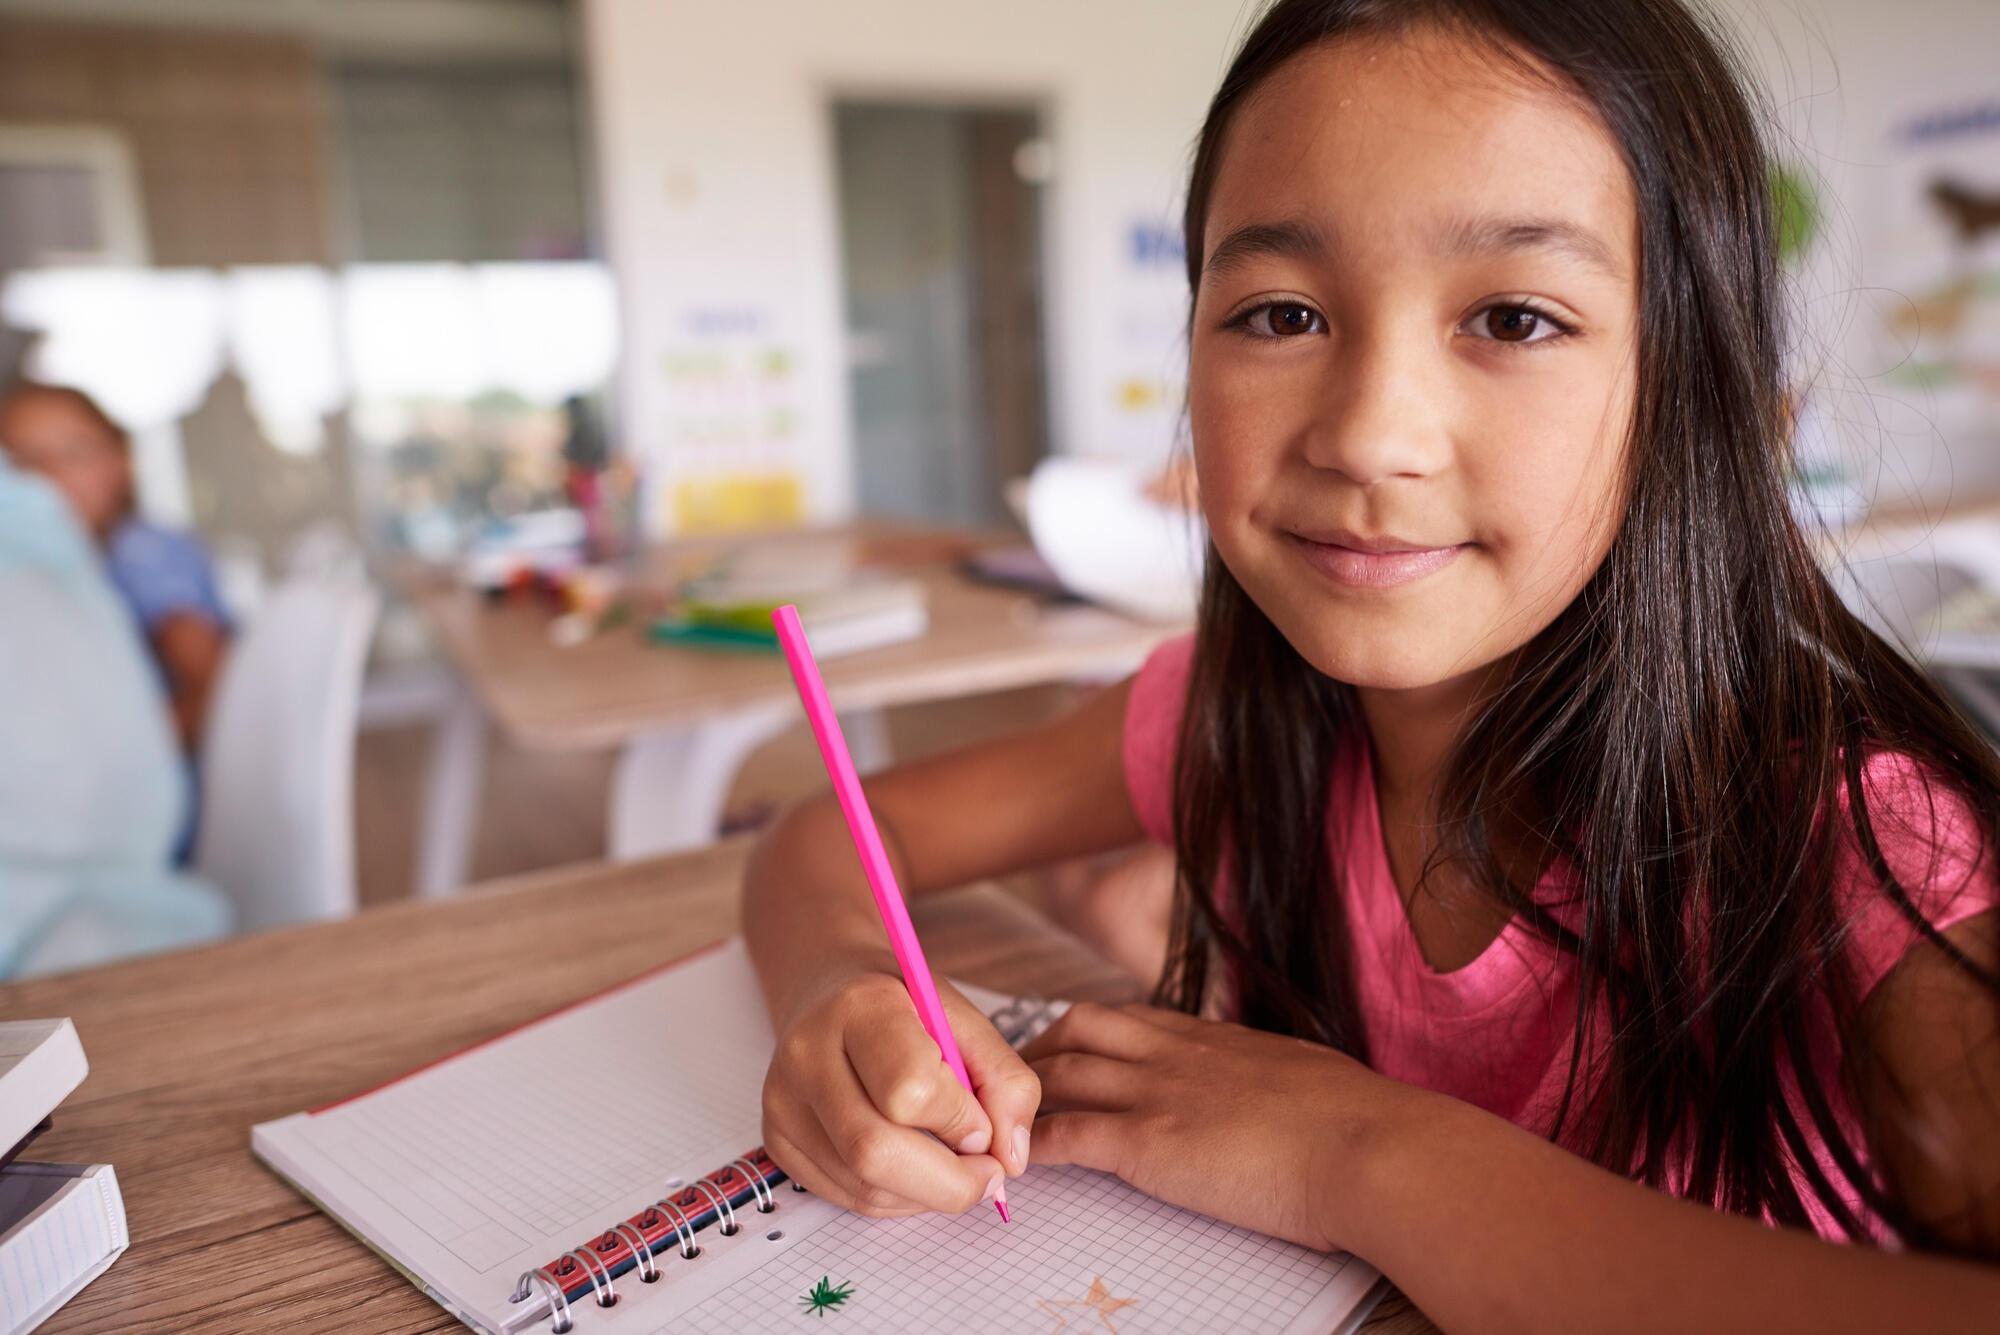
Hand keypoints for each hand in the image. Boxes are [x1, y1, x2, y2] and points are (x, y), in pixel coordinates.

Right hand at [762, 960, 1040, 1216]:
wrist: (830, 992)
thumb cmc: (904, 1006)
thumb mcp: (965, 1019)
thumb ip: (1005, 1081)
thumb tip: (1011, 1159)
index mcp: (860, 1006)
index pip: (908, 1089)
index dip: (959, 1120)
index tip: (985, 1125)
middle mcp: (807, 1053)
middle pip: (874, 1152)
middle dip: (949, 1182)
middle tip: (987, 1175)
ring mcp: (784, 1101)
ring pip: (864, 1186)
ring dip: (927, 1194)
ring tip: (951, 1163)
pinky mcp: (778, 1140)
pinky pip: (848, 1197)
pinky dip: (898, 1198)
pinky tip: (915, 1166)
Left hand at [1023, 1001, 1411, 1251]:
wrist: (1368, 1147)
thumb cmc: (1361, 1125)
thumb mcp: (1309, 1079)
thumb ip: (1278, 1080)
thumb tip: (1287, 1096)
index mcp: (1217, 1038)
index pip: (1135, 1016)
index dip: (1094, 1030)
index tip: (1074, 1045)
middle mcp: (1177, 1053)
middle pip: (1082, 1026)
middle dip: (1040, 1044)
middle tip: (1017, 1074)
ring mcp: (1157, 1093)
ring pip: (1061, 1072)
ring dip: (1022, 1092)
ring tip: (998, 1116)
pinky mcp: (1148, 1144)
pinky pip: (1067, 1137)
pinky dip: (1034, 1147)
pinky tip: (1017, 1164)